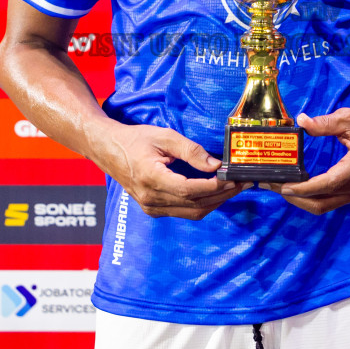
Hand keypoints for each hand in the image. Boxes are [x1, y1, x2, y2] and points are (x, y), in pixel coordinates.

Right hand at [97, 123, 246, 220]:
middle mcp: (150, 198)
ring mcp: (151, 207)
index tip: (233, 178)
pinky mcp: (153, 209)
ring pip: (191, 212)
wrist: (107, 149)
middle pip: (194, 204)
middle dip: (222, 195)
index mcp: (151, 178)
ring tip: (233, 188)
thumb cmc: (135, 139)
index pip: (189, 189)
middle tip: (242, 183)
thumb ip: (191, 150)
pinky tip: (214, 193)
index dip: (214, 186)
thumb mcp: (164, 137)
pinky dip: (202, 204)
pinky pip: (183, 212)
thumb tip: (215, 164)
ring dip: (215, 202)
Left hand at [268, 107, 349, 214]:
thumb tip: (301, 121)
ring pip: (326, 205)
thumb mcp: (348, 118)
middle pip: (323, 201)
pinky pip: (331, 201)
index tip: (284, 187)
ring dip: (303, 200)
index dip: (304, 188)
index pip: (327, 184)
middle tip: (274, 186)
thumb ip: (324, 123)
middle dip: (296, 197)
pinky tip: (300, 189)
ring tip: (283, 188)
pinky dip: (313, 198)